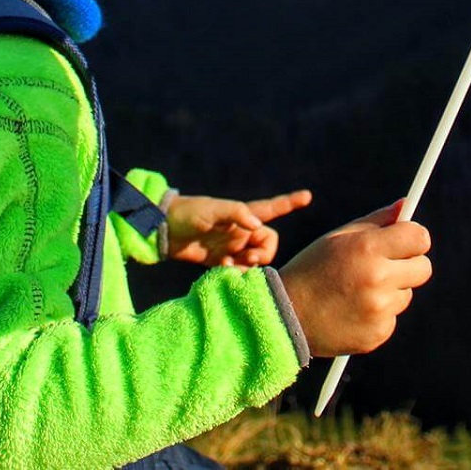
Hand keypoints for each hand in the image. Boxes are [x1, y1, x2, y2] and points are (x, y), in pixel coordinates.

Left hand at [167, 189, 313, 266]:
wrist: (162, 229)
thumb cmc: (187, 213)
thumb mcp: (212, 210)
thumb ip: (237, 214)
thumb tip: (259, 227)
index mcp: (243, 214)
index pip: (272, 208)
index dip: (290, 202)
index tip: (308, 196)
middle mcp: (241, 230)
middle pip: (268, 244)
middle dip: (264, 254)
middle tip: (248, 259)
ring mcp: (232, 246)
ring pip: (255, 260)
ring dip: (249, 267)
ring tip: (231, 265)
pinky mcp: (220, 260)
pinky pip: (239, 271)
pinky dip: (236, 274)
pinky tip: (222, 270)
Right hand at [277, 201, 432, 356]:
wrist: (285, 316)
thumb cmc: (313, 268)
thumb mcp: (339, 237)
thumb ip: (377, 221)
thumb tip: (406, 205)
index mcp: (368, 248)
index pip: (419, 237)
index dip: (414, 238)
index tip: (407, 240)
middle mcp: (378, 279)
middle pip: (423, 268)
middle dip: (410, 264)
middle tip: (386, 265)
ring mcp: (379, 310)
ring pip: (406, 294)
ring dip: (390, 290)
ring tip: (357, 291)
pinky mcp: (378, 334)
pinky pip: (392, 317)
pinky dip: (378, 314)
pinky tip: (353, 311)